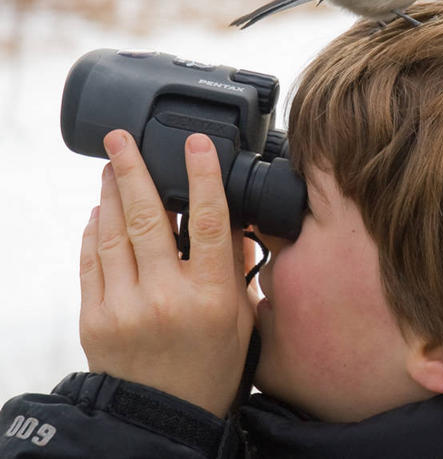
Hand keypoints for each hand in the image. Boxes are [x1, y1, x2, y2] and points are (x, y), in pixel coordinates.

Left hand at [79, 129, 254, 416]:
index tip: (196, 143)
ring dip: (110, 194)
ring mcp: (124, 307)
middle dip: (132, 169)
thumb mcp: (240, 318)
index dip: (203, 176)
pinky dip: (93, 231)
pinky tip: (99, 212)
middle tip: (120, 138)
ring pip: (113, 234)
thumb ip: (234, 267)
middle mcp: (165, 297)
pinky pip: (90, 262)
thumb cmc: (210, 366)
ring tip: (110, 167)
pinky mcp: (94, 318)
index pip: (207, 222)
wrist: (163, 416)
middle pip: (148, 217)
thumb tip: (230, 220)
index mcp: (210, 297)